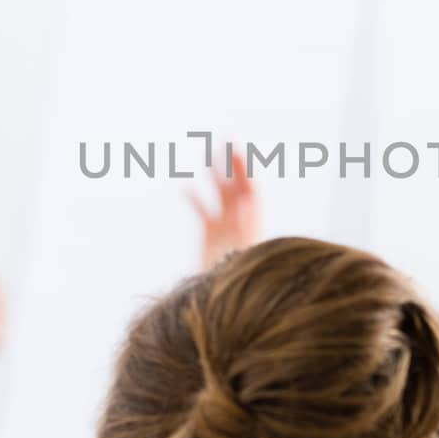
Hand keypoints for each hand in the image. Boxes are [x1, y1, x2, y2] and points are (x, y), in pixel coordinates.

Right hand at [189, 150, 258, 270]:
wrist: (227, 297)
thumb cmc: (239, 276)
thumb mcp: (242, 250)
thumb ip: (243, 226)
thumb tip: (244, 204)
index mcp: (253, 222)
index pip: (251, 190)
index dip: (245, 171)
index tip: (238, 153)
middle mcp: (241, 219)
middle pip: (238, 185)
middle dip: (233, 163)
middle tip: (229, 139)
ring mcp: (225, 224)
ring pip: (220, 193)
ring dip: (215, 174)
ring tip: (209, 154)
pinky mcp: (210, 233)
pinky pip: (203, 210)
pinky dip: (195, 199)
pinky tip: (185, 188)